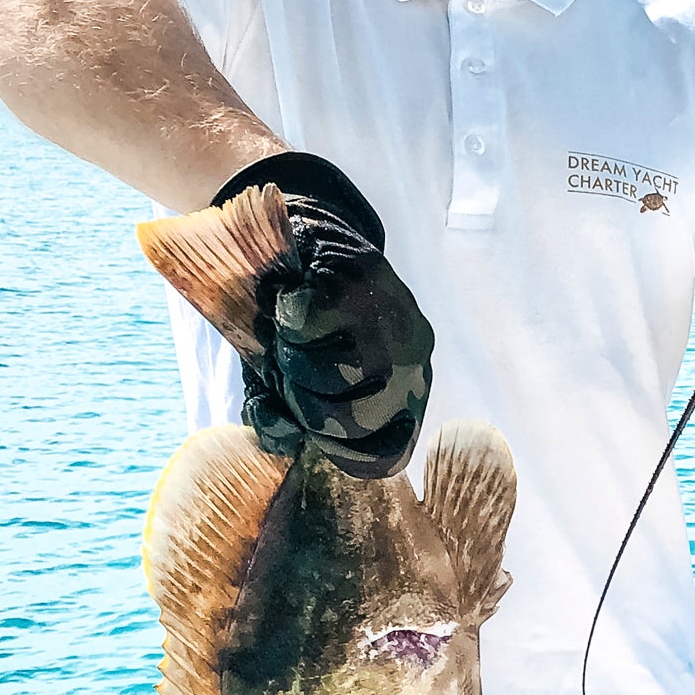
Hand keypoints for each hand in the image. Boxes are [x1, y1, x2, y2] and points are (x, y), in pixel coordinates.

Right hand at [213, 152, 433, 477]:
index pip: (387, 454)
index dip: (336, 452)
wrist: (306, 241)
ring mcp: (396, 317)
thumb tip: (282, 436)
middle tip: (289, 371)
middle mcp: (413, 360)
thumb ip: (283, 416)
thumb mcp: (292, 382)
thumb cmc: (302, 330)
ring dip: (293, 361)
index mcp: (406, 395)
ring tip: (290, 335)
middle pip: (354, 421)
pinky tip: (291, 303)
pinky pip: (311, 322)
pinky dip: (287, 318)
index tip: (306, 426)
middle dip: (304, 404)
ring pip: (332, 374)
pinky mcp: (366, 275)